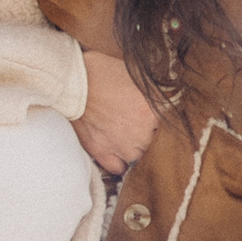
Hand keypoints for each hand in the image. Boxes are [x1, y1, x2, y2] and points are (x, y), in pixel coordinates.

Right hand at [76, 48, 159, 176]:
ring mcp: (122, 146)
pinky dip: (118, 161)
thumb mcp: (136, 75)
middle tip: (131, 119)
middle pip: (153, 141)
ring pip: (138, 155)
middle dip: (145, 132)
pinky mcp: (103, 153)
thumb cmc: (102, 73)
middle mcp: (142, 133)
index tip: (150, 116)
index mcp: (153, 111)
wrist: (72, 82)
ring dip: (132, 146)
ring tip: (120, 131)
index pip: (168, 124)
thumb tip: (169, 98)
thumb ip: (154, 93)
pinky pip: (119, 167)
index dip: (158, 119)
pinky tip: (114, 148)